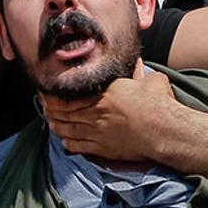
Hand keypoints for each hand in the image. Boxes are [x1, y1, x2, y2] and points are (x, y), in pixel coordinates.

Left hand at [42, 71, 174, 160]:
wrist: (164, 131)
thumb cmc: (159, 105)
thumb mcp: (150, 81)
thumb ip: (139, 71)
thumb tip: (138, 59)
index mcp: (104, 93)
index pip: (72, 94)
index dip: (56, 94)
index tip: (49, 92)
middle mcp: (96, 112)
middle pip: (65, 112)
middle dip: (51, 109)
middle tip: (44, 107)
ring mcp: (97, 131)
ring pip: (68, 129)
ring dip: (57, 126)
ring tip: (51, 123)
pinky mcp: (102, 148)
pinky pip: (79, 146)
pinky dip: (69, 143)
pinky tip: (64, 142)